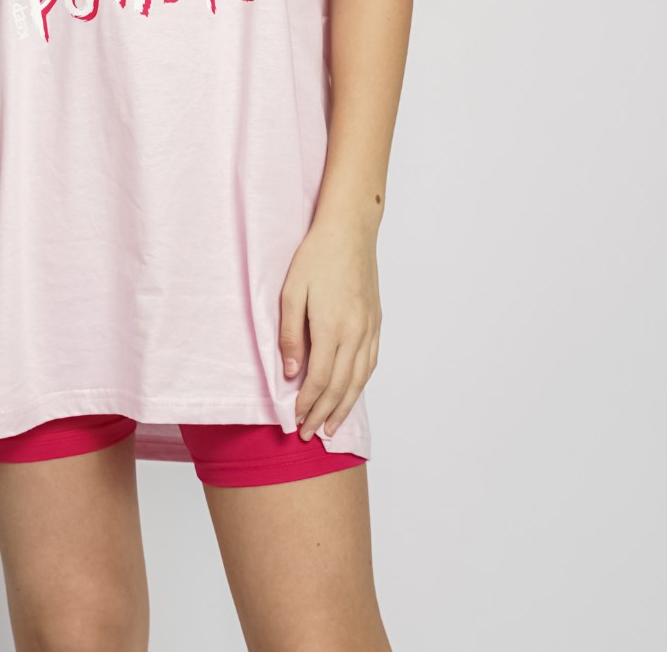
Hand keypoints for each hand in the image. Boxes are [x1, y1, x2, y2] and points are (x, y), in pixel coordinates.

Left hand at [279, 218, 381, 439]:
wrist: (350, 230)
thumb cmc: (316, 255)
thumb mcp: (291, 291)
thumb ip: (290, 334)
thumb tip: (289, 372)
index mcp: (332, 327)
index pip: (319, 379)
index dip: (307, 404)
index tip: (294, 420)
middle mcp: (356, 332)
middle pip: (340, 386)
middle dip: (324, 414)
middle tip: (310, 435)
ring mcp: (369, 328)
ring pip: (359, 379)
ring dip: (345, 407)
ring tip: (333, 428)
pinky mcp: (376, 321)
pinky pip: (371, 362)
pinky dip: (361, 384)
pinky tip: (352, 393)